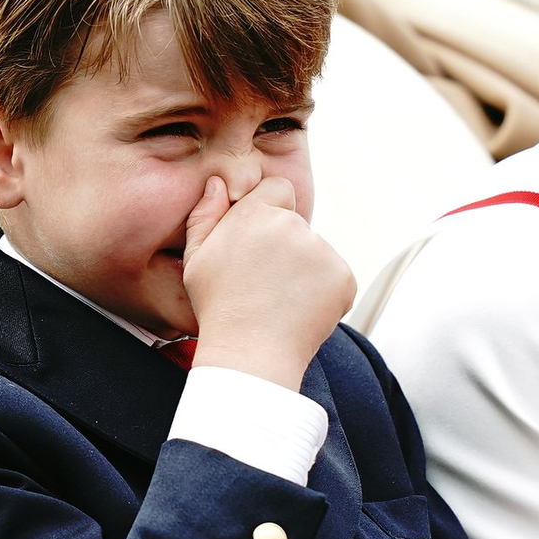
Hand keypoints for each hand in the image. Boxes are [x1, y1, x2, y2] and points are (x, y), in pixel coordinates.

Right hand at [182, 175, 355, 390]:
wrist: (251, 355)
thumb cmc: (218, 308)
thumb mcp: (195, 259)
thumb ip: (204, 214)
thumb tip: (218, 183)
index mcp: (255, 214)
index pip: (278, 188)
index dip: (269, 210)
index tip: (259, 239)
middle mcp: (292, 225)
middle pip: (296, 223)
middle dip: (285, 245)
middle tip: (264, 282)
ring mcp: (321, 251)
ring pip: (316, 251)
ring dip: (304, 270)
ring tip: (279, 302)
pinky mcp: (343, 276)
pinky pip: (335, 276)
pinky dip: (324, 292)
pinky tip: (299, 311)